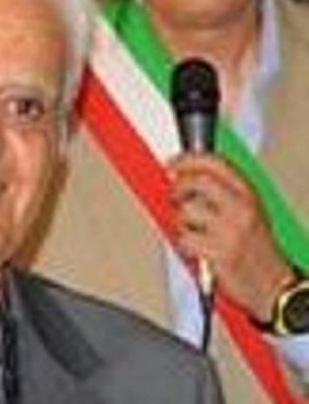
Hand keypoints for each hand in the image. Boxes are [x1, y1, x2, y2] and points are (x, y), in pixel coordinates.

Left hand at [167, 153, 293, 321]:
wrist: (273, 286)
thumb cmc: (256, 249)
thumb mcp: (248, 212)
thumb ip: (221, 193)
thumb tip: (183, 176)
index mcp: (248, 195)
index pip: (215, 163)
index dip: (187, 160)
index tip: (172, 164)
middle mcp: (241, 208)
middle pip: (197, 181)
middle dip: (177, 187)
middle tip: (173, 196)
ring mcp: (229, 230)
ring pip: (186, 211)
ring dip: (180, 221)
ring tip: (192, 231)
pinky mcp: (218, 252)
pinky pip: (184, 238)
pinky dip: (184, 244)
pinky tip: (196, 248)